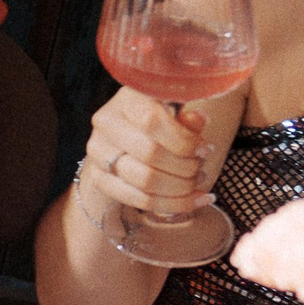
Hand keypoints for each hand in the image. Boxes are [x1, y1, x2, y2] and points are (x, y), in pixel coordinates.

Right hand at [77, 86, 213, 219]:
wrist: (123, 141)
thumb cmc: (157, 125)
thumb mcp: (174, 114)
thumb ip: (187, 119)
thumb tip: (199, 119)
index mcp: (126, 99)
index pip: (152, 121)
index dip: (184, 140)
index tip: (205, 150)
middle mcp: (106, 122)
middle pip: (150, 153)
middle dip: (185, 167)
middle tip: (201, 170)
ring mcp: (98, 152)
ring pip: (145, 181)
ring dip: (180, 189)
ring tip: (196, 185)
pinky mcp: (99, 178)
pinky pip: (139, 200)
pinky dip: (171, 205)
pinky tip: (193, 201)